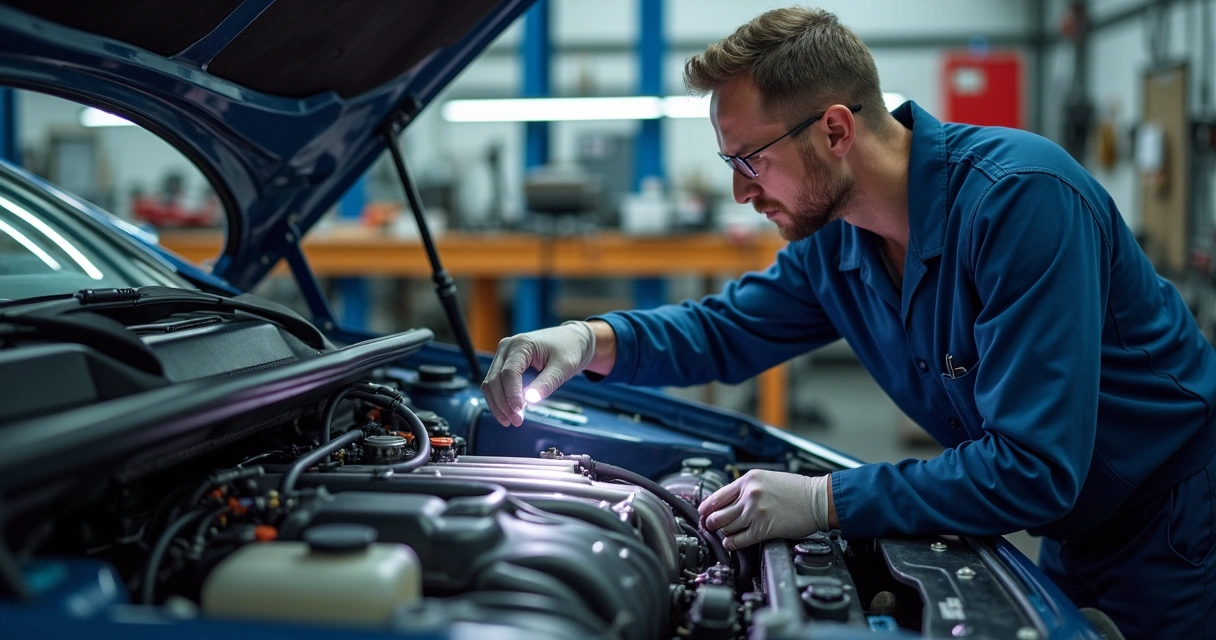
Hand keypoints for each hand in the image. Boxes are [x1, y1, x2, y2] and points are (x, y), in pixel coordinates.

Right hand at [481, 321, 595, 425]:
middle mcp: (507, 347)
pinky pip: (495, 384)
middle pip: (495, 379)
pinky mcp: (504, 363)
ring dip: (498, 404)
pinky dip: (499, 400)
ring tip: (510, 421)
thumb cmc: (569, 350)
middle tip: (516, 421)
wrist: (572, 340)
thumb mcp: (563, 367)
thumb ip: (546, 383)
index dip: (512, 394)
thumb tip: (530, 401)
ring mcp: (503, 355)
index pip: (509, 372)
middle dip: (503, 403)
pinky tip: (508, 413)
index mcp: (522, 344)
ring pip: (490, 383)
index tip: (519, 411)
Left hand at [698, 470, 829, 550]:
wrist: (817, 499)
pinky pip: (739, 540)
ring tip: (723, 534)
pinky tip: (730, 542)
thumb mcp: (767, 479)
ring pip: (727, 527)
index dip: (706, 507)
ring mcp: (755, 513)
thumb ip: (747, 488)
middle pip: (718, 513)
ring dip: (722, 532)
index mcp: (748, 480)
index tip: (703, 512)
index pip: (718, 495)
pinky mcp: (763, 529)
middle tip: (709, 525)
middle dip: (710, 521)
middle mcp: (749, 495)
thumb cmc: (796, 489)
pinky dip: (731, 543)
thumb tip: (729, 501)